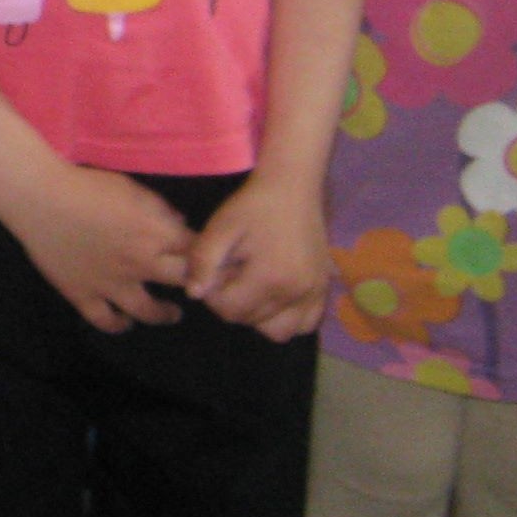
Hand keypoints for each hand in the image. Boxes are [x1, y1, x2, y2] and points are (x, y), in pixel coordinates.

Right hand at [2, 161, 195, 333]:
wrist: (40, 197)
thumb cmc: (86, 186)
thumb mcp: (131, 188)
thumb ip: (160, 209)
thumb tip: (181, 226)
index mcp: (153, 233)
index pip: (196, 250)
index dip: (212, 256)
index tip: (218, 261)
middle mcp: (138, 263)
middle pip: (182, 282)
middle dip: (200, 286)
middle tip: (204, 289)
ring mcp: (110, 283)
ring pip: (147, 311)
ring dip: (165, 315)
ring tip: (172, 314)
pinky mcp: (83, 294)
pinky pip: (104, 319)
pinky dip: (118, 325)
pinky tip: (124, 322)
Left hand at [185, 171, 328, 341]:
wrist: (293, 186)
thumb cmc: (254, 205)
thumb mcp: (221, 227)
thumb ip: (203, 261)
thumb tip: (194, 294)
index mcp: (270, 278)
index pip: (229, 310)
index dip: (213, 294)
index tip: (214, 270)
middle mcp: (296, 292)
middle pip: (251, 321)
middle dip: (233, 302)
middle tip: (232, 271)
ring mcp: (314, 293)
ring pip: (278, 330)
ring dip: (258, 316)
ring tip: (251, 285)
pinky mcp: (323, 289)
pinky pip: (304, 324)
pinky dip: (287, 317)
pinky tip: (274, 294)